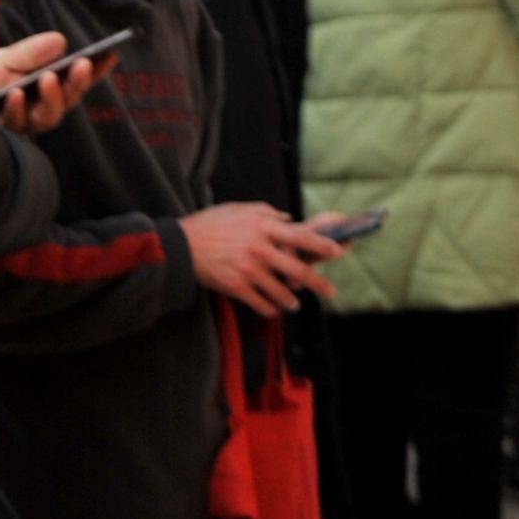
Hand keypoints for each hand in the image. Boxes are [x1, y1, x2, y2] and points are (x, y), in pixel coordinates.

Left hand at [0, 29, 96, 135]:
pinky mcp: (3, 137)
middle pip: (67, 101)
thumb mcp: (1, 60)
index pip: (74, 80)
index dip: (94, 70)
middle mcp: (37, 109)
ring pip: (48, 118)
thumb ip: (30, 53)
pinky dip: (16, 108)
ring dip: (52, 98)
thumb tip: (61, 42)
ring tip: (49, 78)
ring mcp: (22, 125)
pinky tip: (15, 93)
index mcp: (43, 88)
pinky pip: (15, 125)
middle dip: (77, 83)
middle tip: (82, 65)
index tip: (111, 54)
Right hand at [183, 203, 339, 315]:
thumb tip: (288, 219)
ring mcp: (247, 270)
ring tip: (294, 304)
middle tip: (329, 291)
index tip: (338, 251)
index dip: (322, 244)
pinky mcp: (235, 286)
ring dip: (291, 300)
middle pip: (297, 269)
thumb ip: (266, 213)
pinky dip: (269, 309)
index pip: (300, 235)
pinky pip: (260, 303)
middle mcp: (258, 249)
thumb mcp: (239, 209)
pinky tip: (272, 309)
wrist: (181, 247)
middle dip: (317, 283)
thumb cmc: (210, 224)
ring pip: (280, 291)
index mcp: (262, 226)